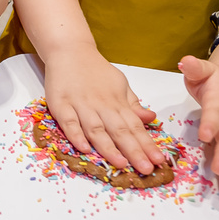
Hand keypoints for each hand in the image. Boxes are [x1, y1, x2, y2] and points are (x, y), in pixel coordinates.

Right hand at [42, 46, 166, 173]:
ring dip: (108, 147)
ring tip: (121, 164)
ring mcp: (80, 105)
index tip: (158, 161)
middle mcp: (101, 105)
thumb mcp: (120, 84)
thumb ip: (132, 104)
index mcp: (117, 102)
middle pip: (119, 131)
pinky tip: (84, 148)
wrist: (69, 50)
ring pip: (96, 129)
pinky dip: (76, 135)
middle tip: (146, 169)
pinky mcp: (60, 104)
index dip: (147, 144)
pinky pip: (68, 122)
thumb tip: (151, 119)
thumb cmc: (95, 70)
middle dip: (134, 151)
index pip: (135, 126)